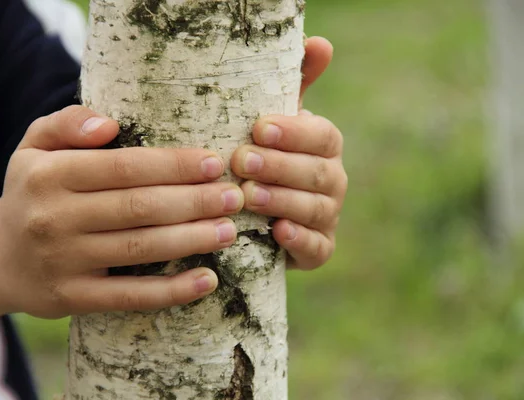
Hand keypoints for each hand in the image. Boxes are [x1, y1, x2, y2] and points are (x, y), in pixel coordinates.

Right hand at [0, 106, 245, 322]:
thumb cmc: (32, 193)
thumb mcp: (34, 148)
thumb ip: (66, 123)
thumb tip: (108, 125)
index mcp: (49, 175)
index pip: (124, 167)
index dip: (174, 165)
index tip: (214, 163)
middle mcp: (54, 218)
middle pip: (139, 207)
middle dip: (194, 201)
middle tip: (234, 196)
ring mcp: (63, 262)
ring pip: (141, 248)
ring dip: (192, 239)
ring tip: (229, 230)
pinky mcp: (72, 298)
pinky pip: (130, 296)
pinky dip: (172, 291)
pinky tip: (207, 279)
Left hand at [231, 37, 346, 269]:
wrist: (262, 212)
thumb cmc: (267, 158)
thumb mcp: (276, 123)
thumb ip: (296, 84)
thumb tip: (320, 42)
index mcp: (325, 147)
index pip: (322, 136)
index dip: (294, 133)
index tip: (259, 128)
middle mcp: (333, 180)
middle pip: (318, 173)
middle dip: (280, 167)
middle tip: (242, 161)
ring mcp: (327, 216)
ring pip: (315, 209)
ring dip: (282, 200)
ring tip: (248, 194)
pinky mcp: (319, 248)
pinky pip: (317, 247)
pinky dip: (300, 240)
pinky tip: (277, 232)